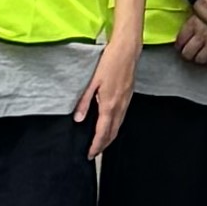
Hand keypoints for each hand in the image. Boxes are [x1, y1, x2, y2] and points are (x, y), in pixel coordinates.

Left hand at [78, 38, 139, 157]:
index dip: (96, 145)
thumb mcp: (92, 82)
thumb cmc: (109, 62)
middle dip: (103, 145)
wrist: (127, 51)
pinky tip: (110, 126)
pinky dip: (115, 127)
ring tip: (101, 144)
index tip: (90, 154)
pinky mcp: (128, 97)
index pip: (102, 132)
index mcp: (109, 104)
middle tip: (94, 154)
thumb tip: (78, 119)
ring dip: (110, 138)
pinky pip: (122, 118)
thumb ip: (84, 102)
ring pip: (118, 126)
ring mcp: (126, 102)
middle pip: (112, 133)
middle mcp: (119, 107)